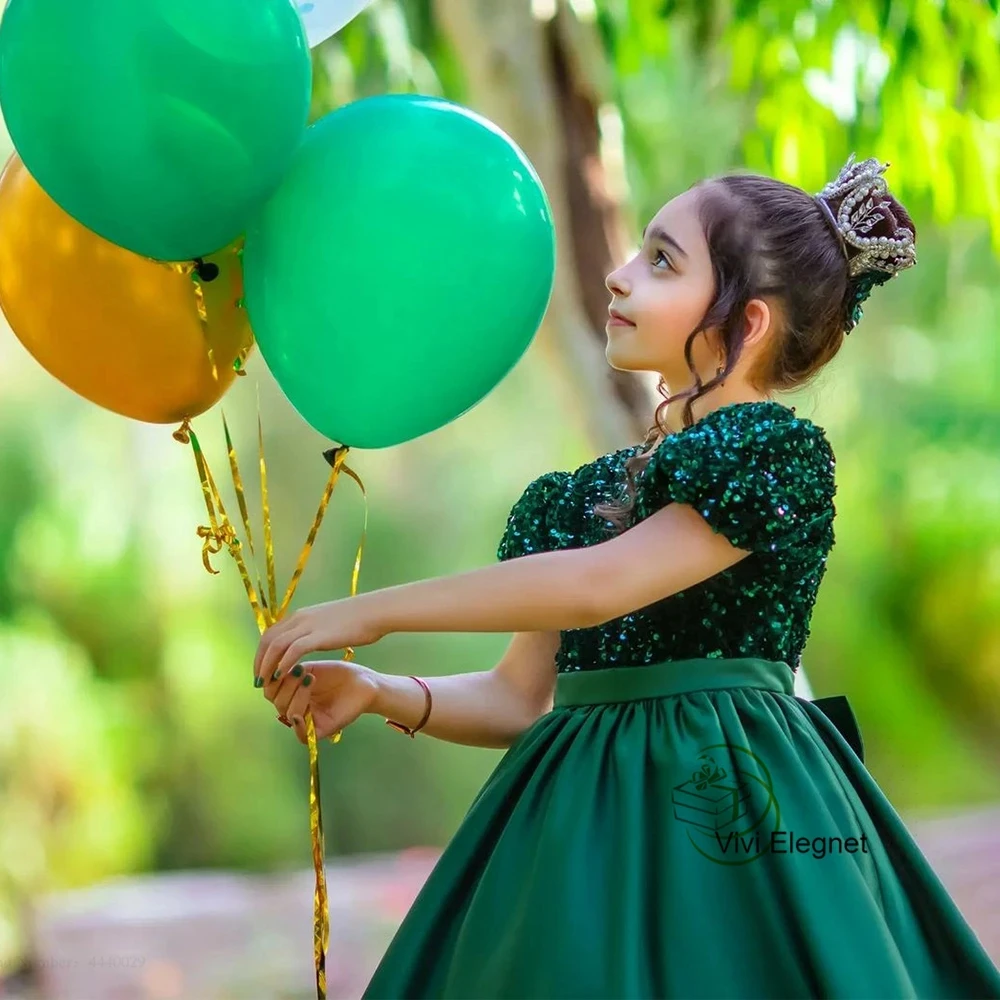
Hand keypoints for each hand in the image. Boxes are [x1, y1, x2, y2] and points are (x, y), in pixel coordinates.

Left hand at [254, 596, 385, 686]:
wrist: (374, 612)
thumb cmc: (357, 619)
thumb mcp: (329, 623)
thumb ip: (315, 630)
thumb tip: (310, 639)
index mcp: (301, 616)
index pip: (271, 634)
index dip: (262, 653)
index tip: (262, 670)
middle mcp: (300, 618)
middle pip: (268, 640)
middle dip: (259, 661)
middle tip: (258, 681)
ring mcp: (308, 625)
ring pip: (276, 645)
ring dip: (267, 665)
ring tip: (265, 683)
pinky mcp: (319, 635)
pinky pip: (293, 650)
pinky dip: (283, 663)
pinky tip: (280, 676)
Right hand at [263, 659, 380, 744]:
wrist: (363, 682)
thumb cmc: (338, 673)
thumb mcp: (308, 670)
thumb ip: (288, 672)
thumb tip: (266, 671)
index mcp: (290, 694)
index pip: (270, 690)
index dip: (272, 677)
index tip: (283, 662)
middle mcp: (296, 708)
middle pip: (275, 702)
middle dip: (285, 684)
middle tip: (300, 670)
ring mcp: (308, 720)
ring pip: (287, 714)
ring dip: (296, 695)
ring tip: (310, 678)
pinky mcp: (320, 731)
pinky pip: (301, 734)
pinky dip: (300, 721)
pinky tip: (307, 707)